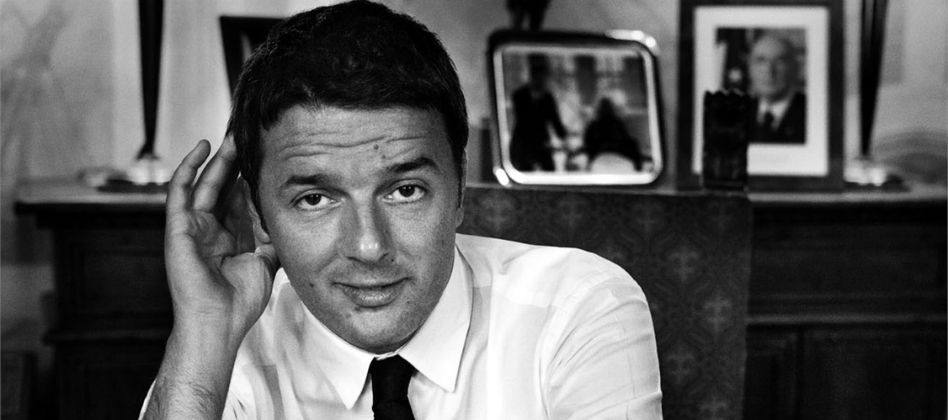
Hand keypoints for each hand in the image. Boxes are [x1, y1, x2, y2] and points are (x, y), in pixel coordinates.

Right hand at [164, 137, 278, 344]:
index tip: (268, 155)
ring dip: (219, 158)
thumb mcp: (266, 262)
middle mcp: (211, 228)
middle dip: (237, 162)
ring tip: (234, 135)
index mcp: (231, 236)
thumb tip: (286, 214)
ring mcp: (194, 227)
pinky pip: (180, 191)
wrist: (219, 322)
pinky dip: (189, 167)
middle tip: (251, 136)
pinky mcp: (178, 227)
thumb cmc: (240, 300)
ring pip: (206, 183)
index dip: (253, 177)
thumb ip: (272, 237)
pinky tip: (204, 147)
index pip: (242, 199)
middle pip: (225, 187)